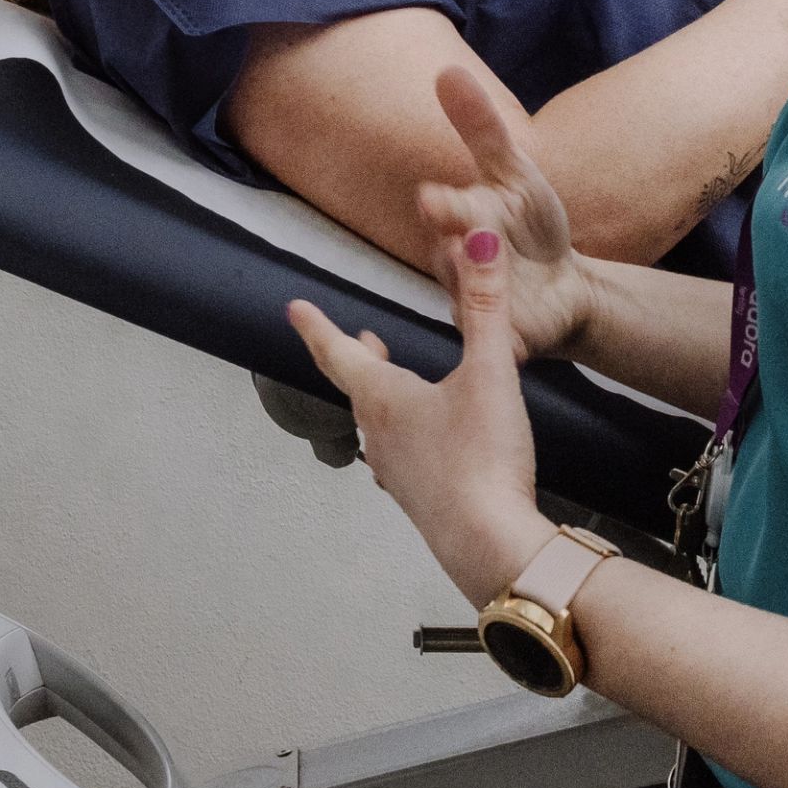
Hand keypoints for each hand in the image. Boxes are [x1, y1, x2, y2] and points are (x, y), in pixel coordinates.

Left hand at [287, 205, 552, 609]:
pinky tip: (432, 444)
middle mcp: (379, 437)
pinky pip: (405, 457)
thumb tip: (480, 241)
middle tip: (362, 339)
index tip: (295, 308)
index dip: (317, 326)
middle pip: (359, 389)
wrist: (491, 546)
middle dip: (359, 359)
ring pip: (379, 426)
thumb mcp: (491, 373)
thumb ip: (486, 307)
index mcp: (383, 399)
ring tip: (397, 386)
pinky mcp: (423, 501)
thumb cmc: (482, 457)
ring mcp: (397, 475)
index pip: (338, 353)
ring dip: (384, 399)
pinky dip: (409, 435)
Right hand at [413, 64, 598, 362]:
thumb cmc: (529, 226)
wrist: (566, 286)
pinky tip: (514, 341)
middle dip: (453, 247)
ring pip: (469, 301)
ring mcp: (481, 305)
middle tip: (458, 230)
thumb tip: (446, 69)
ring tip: (481, 270)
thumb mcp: (515, 172)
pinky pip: (505, 344)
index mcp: (461, 222)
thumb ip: (480, 127)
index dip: (442, 206)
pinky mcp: (509, 340)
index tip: (432, 197)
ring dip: (474, 288)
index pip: (446, 212)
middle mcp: (461, 266)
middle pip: (451, 258)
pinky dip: (509, 342)